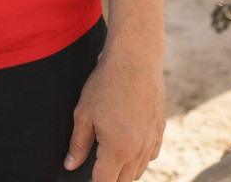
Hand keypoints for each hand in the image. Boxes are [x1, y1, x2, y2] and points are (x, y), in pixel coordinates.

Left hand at [64, 52, 164, 181]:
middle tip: (95, 169)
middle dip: (108, 179)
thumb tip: (70, 166)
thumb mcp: (84, 114)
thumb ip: (78, 144)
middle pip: (123, 181)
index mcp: (118, 149)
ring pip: (138, 171)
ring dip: (124, 172)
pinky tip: (127, 147)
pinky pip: (150, 156)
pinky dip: (138, 158)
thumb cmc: (106, 84)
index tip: (85, 181)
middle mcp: (139, 151)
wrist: (135, 60)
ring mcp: (152, 141)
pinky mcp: (160, 131)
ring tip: (108, 161)